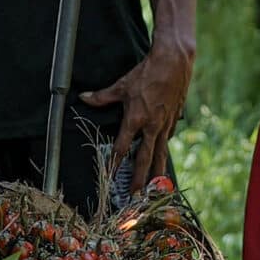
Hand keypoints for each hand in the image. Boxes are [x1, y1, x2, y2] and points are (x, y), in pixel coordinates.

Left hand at [82, 37, 193, 183]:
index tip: (110, 178)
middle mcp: (151, 126)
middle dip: (139, 180)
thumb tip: (84, 97)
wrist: (174, 62)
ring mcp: (165, 124)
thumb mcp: (121, 85)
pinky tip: (162, 155)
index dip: (114, 164)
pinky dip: (164, 149)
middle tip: (136, 197)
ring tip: (156, 188)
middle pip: (144, 159)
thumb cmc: (146, 73)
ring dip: (157, 172)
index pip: (122, 148)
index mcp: (135, 119)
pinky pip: (167, 138)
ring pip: (160, 154)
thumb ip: (102, 96)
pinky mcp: (174, 119)